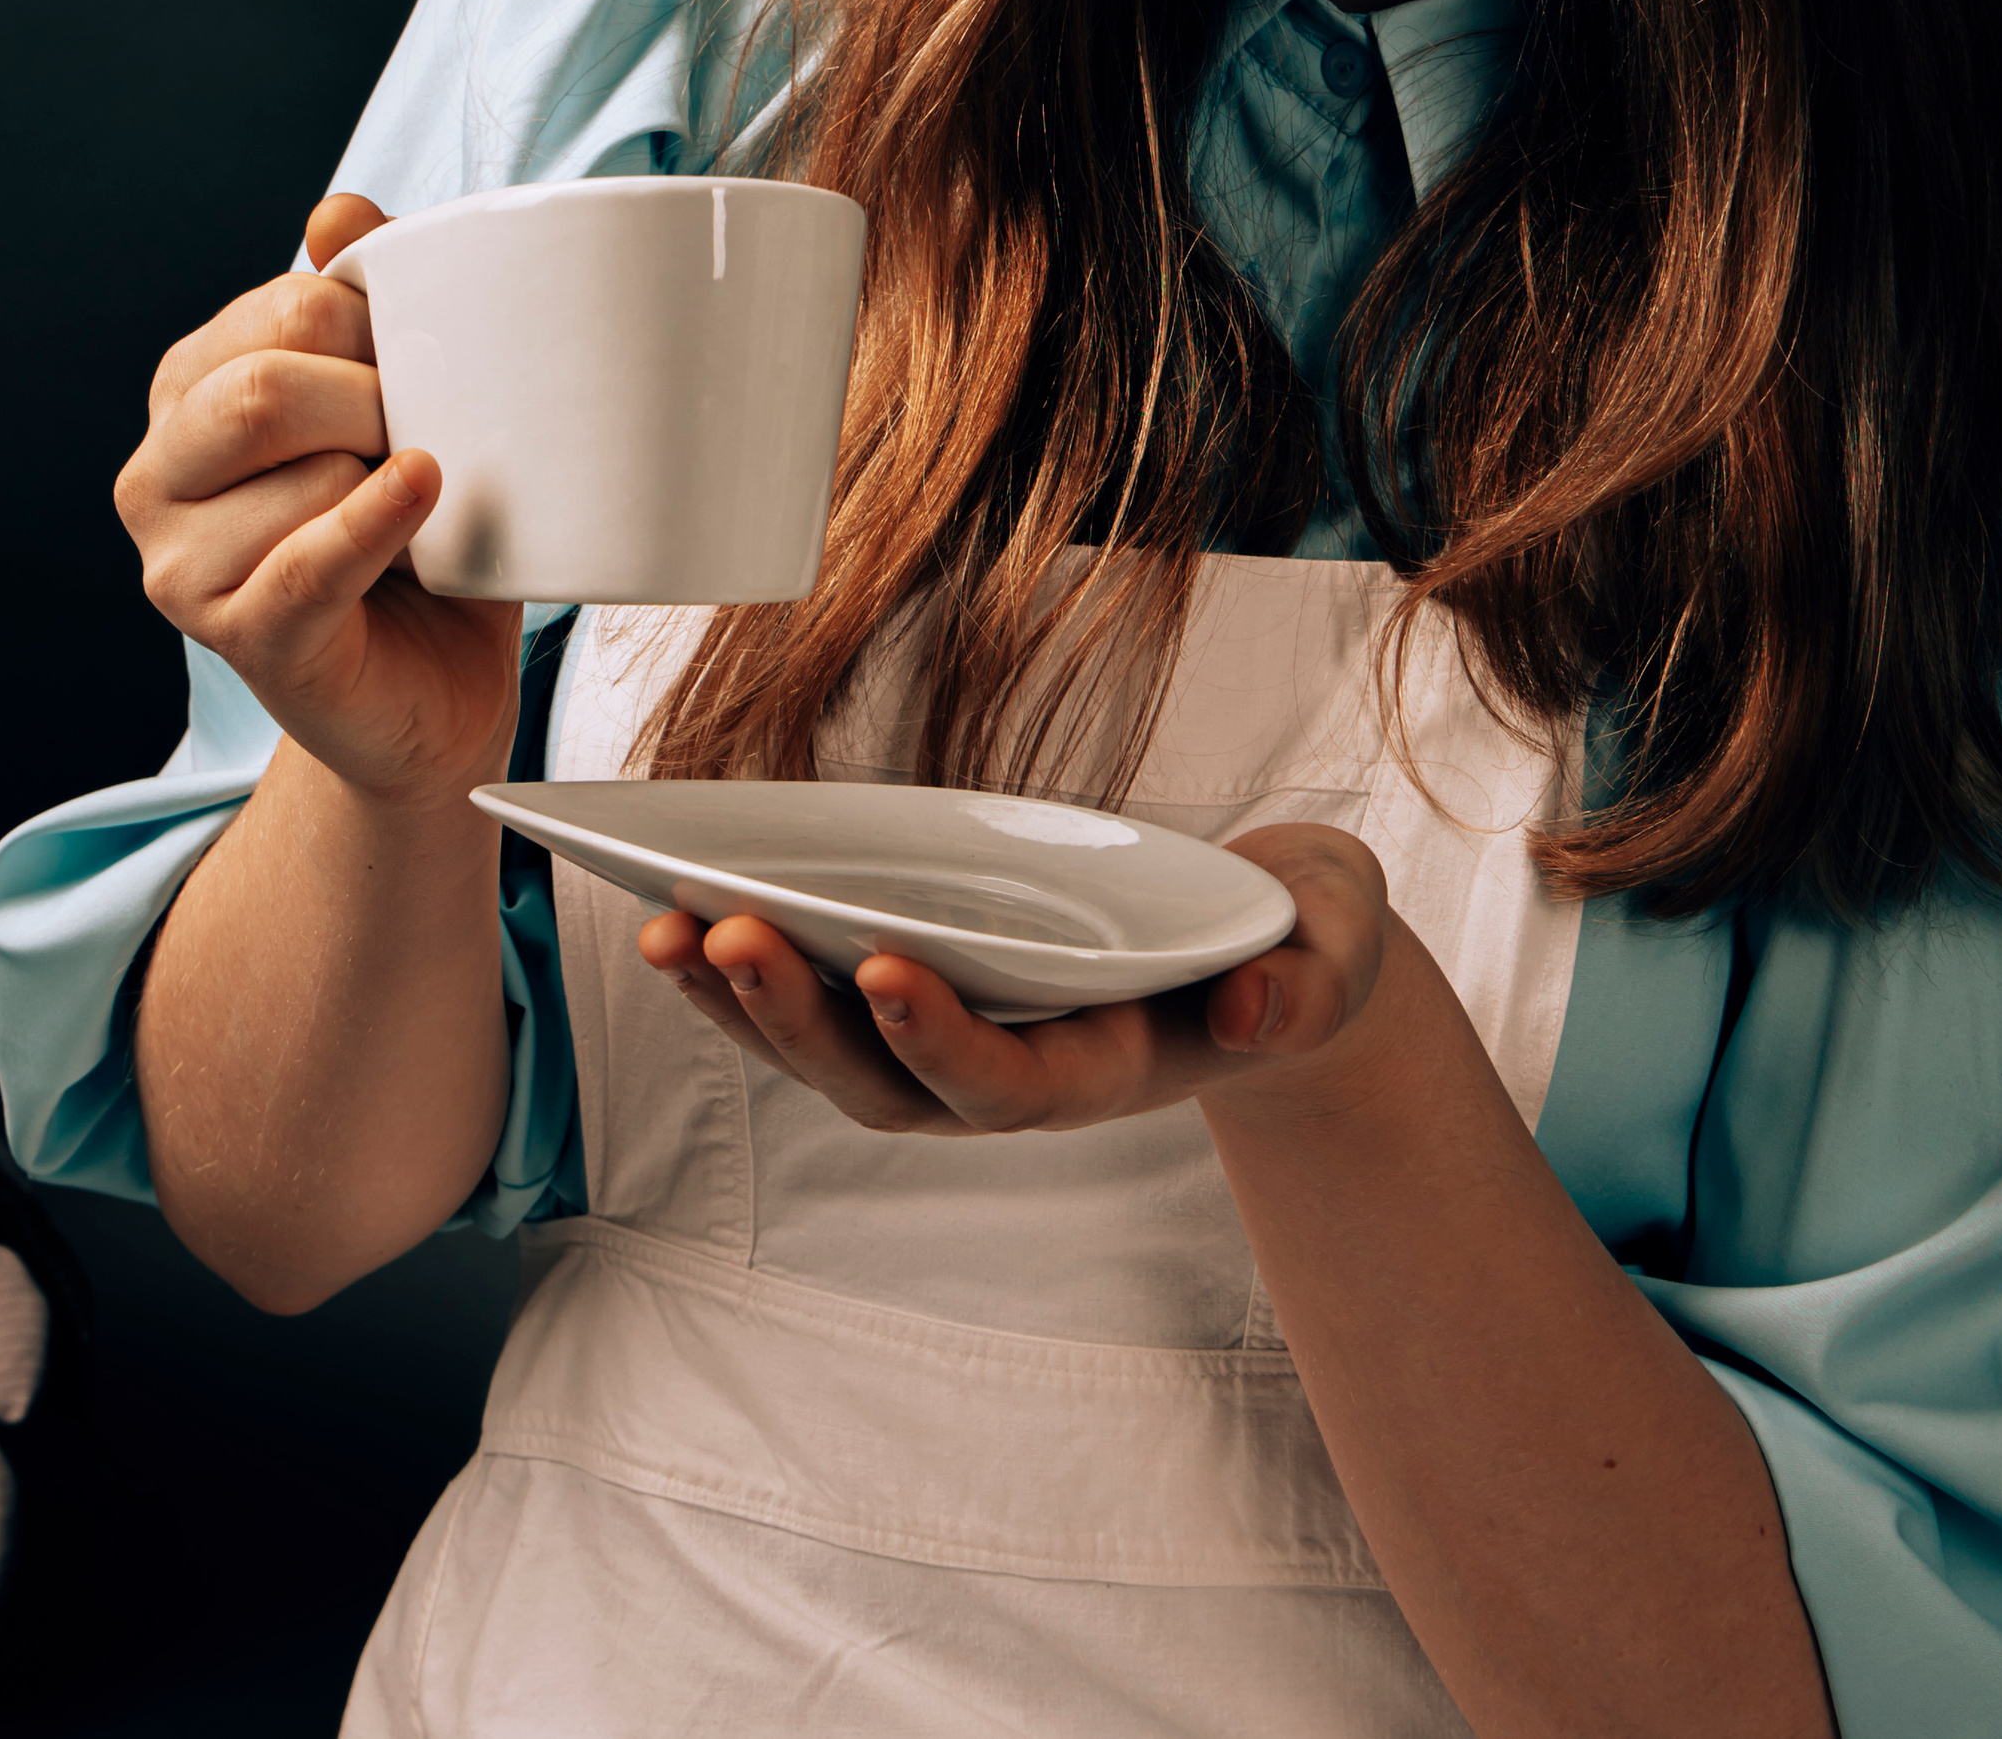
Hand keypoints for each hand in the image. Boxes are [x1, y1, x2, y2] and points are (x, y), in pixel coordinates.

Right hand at [116, 191, 521, 807]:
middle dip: (377, 398)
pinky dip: (375, 524)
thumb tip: (336, 211)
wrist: (434, 689)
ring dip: (390, 480)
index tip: (425, 361)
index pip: (286, 308)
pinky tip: (419, 494)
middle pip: (267, 389)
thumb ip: (364, 298)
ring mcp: (181, 566)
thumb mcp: (400, 402)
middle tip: (431, 432)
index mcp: (190, 391)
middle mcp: (159, 473)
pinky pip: (308, 564)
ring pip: (303, 476)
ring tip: (416, 511)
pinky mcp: (240, 639)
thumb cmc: (415, 531)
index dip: (381, 324)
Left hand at [635, 824, 1402, 1136]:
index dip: (945, 1037)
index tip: (885, 968)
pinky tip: (679, 917)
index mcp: (1115, 1068)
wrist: (1273, 962)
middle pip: (888, 1085)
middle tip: (724, 933)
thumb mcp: (1336, 943)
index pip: (1014, 1082)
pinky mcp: (928, 1003)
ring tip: (665, 928)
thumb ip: (1314, 976)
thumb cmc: (1299, 942)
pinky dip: (745, 973)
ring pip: (831, 1057)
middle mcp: (1019, 1081)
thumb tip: (1264, 1005)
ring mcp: (964, 1048)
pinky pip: (819, 1008)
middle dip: (799, 1017)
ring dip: (743, 1003)